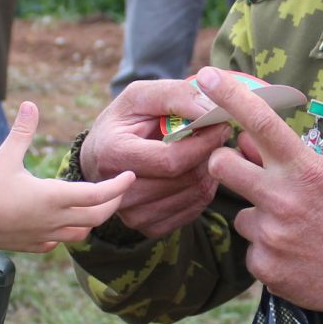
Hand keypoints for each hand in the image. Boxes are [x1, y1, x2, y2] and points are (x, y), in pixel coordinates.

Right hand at [0, 102, 132, 252]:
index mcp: (53, 197)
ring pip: (82, 234)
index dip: (119, 186)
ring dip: (92, 220)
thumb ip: (22, 132)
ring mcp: (45, 236)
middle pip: (98, 216)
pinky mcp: (33, 246)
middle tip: (118, 189)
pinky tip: (62, 223)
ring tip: (93, 205)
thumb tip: (30, 104)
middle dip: (113, 203)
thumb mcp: (5, 157)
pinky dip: (68, 234)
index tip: (130, 176)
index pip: (99, 194)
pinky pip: (59, 244)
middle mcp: (55, 219)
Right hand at [79, 79, 223, 236]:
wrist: (100, 157)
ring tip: (208, 151)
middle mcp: (120, 193)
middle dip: (211, 155)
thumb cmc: (123, 122)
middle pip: (187, 180)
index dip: (204, 142)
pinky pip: (194, 210)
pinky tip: (198, 170)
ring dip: (212, 171)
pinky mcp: (149, 227)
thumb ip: (175, 96)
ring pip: (196, 195)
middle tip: (219, 137)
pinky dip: (205, 188)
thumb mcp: (140, 96)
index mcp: (114, 155)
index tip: (222, 125)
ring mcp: (134, 215)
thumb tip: (211, 109)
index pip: (172, 160)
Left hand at [196, 68, 322, 313]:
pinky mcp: (265, 265)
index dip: (230, 97)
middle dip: (224, 165)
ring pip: (240, 215)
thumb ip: (288, 157)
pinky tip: (295, 255)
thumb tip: (247, 140)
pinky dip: (268, 251)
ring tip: (294, 231)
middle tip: (242, 173)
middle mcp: (283, 198)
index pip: (262, 123)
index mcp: (304, 169)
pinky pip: (251, 249)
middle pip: (221, 165)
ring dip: (259, 219)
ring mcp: (271, 233)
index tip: (205, 76)